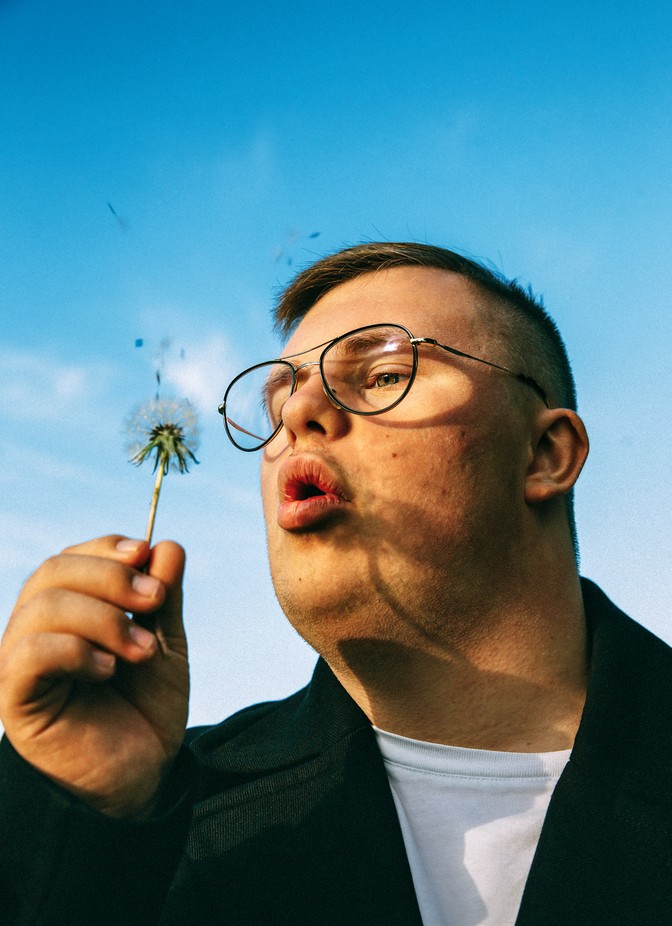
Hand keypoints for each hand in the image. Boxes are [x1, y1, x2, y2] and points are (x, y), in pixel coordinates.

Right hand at [0, 535, 188, 818]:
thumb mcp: (165, 642)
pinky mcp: (15, 697)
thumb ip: (164, 597)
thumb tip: (166, 544)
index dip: (106, 548)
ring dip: (103, 618)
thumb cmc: (146, 707)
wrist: (144, 773)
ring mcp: (20, 661)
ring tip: (142, 650)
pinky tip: (108, 670)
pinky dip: (75, 650)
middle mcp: (36, 629)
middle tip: (154, 600)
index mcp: (68, 610)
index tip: (146, 553)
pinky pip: (29, 653)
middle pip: (53, 572)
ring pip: (43, 607)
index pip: (71, 558)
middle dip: (111, 577)